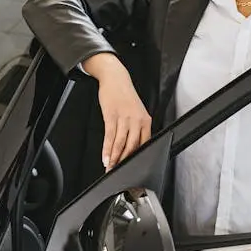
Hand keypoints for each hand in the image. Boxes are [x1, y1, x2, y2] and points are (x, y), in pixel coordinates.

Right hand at [84, 53, 151, 170]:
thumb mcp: (136, 111)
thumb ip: (137, 127)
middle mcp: (137, 120)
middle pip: (132, 146)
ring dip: (114, 158)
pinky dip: (107, 149)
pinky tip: (105, 157)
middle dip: (124, 161)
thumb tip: (132, 146)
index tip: (131, 167)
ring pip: (121, 143)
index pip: (144, 143)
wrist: (116, 78)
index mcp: (146, 120)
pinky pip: (110, 136)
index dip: (137, 157)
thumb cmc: (125, 96)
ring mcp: (124, 118)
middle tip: (118, 171)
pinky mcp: (112, 115)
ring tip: (110, 168)